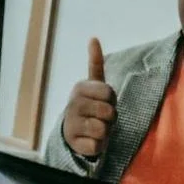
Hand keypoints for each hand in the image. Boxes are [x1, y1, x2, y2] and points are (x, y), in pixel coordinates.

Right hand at [59, 37, 115, 159]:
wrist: (72, 132)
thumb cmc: (90, 106)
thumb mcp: (93, 85)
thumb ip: (95, 63)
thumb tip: (93, 37)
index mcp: (80, 88)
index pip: (109, 93)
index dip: (112, 100)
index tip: (104, 101)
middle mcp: (73, 104)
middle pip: (109, 112)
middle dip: (110, 117)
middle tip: (101, 117)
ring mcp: (72, 124)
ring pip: (104, 129)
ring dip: (105, 132)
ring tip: (95, 129)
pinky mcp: (74, 143)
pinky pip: (98, 145)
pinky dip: (99, 145)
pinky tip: (89, 140)